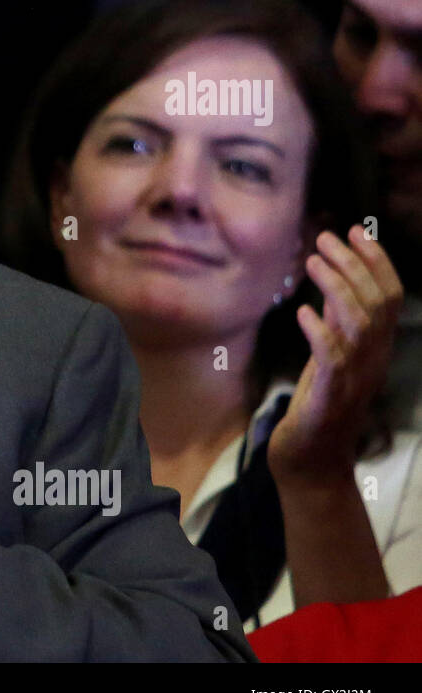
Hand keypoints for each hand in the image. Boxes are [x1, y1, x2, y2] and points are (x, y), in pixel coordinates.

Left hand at [268, 227, 403, 483]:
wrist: (311, 463)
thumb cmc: (318, 408)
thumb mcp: (330, 359)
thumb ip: (337, 326)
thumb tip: (334, 287)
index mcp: (375, 349)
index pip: (389, 296)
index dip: (376, 261)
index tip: (354, 230)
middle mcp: (372, 360)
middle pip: (377, 302)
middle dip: (354, 263)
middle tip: (325, 237)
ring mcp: (355, 379)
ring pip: (360, 323)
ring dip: (336, 286)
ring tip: (311, 261)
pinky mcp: (331, 397)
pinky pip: (333, 359)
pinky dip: (320, 331)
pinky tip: (302, 311)